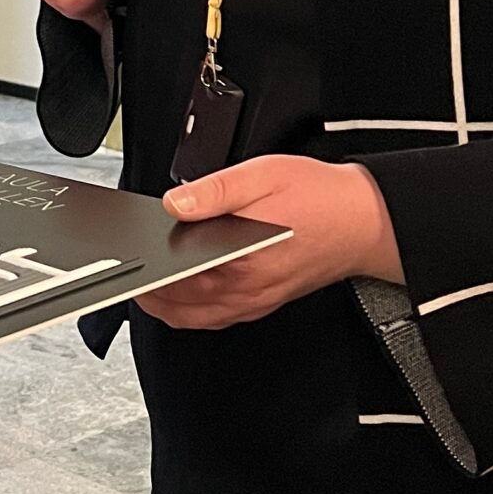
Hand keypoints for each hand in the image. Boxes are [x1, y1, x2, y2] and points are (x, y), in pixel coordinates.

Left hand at [139, 156, 403, 329]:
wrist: (367, 222)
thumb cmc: (320, 197)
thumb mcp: (264, 175)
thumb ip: (214, 192)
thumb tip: (173, 204)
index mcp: (242, 259)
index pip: (175, 274)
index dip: (144, 266)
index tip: (125, 254)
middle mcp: (246, 289)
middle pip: (176, 301)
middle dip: (146, 285)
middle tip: (125, 265)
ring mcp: (254, 301)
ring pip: (191, 316)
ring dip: (162, 302)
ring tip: (141, 277)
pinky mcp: (262, 303)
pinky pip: (213, 317)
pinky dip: (188, 309)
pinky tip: (177, 289)